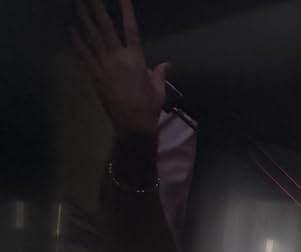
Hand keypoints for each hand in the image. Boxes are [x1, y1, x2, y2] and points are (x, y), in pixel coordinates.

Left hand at [74, 0, 168, 139]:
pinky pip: (83, 53)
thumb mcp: (159, 90)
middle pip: (105, 25)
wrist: (134, 126)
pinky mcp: (95, 75)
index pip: (131, 27)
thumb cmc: (149, 108)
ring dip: (83, 17)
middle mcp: (118, 56)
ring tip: (77, 4)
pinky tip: (70, 28)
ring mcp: (104, 65)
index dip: (126, 9)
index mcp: (136, 58)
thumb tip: (166, 64)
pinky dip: (76, 40)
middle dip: (96, 7)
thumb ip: (159, 73)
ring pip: (91, 35)